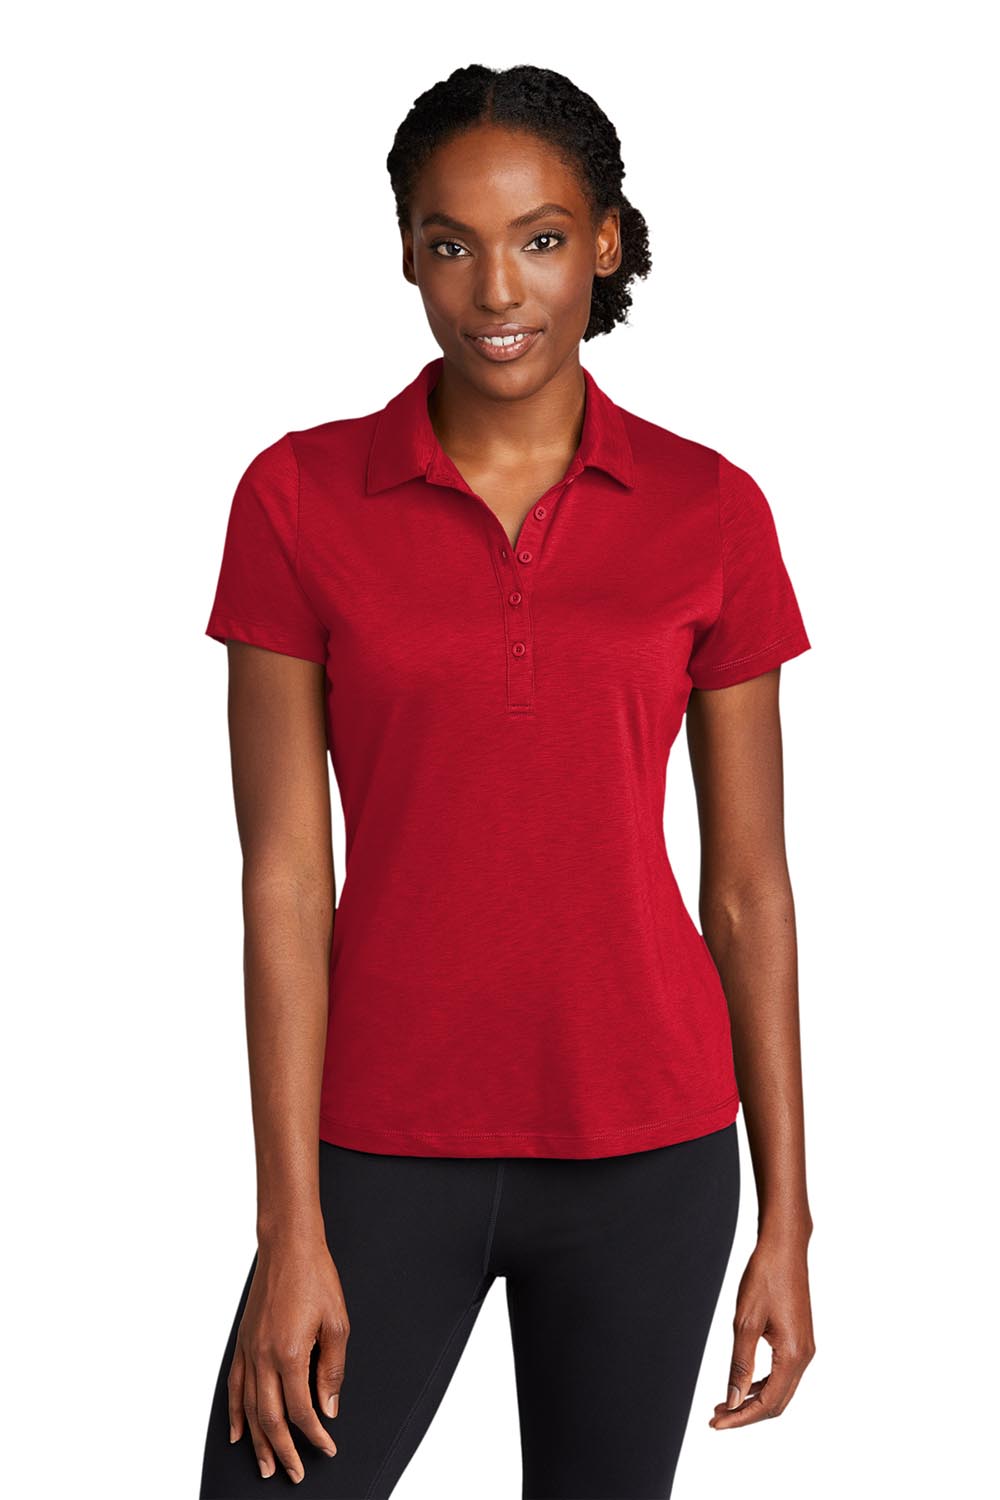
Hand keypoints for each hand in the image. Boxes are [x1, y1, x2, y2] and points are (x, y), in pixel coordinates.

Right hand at [227, 1238, 349, 1481]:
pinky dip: (234, 1412)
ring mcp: (249, 1350)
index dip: (314, 1435)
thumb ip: (332, 1369)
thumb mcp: (337, 1322)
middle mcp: (264, 1357)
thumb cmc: (316, 1278)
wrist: (288, 1246)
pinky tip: (237, 1432)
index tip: (326, 1448)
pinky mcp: (242, 1341)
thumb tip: (328, 1408)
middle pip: (270, 1419)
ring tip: (266, 1466)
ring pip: (249, 1408)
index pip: (301, 1410)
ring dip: (257, 1441)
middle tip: (292, 1474)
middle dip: (282, 1451)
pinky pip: (234, 1386)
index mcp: (290, 1354)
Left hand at [709, 1232, 814, 1428]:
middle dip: (746, 1413)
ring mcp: (805, 1348)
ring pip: (781, 1390)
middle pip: (777, 1403)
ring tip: (724, 1402)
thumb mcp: (745, 1322)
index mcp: (794, 1355)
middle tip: (716, 1417)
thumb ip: (740, 1365)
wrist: (784, 1248)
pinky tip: (743, 1382)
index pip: (767, 1403)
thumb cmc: (764, 1277)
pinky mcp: (800, 1339)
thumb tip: (732, 1400)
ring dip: (753, 1399)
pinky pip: (783, 1373)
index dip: (740, 1417)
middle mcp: (805, 1356)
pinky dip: (763, 1383)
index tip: (715, 1423)